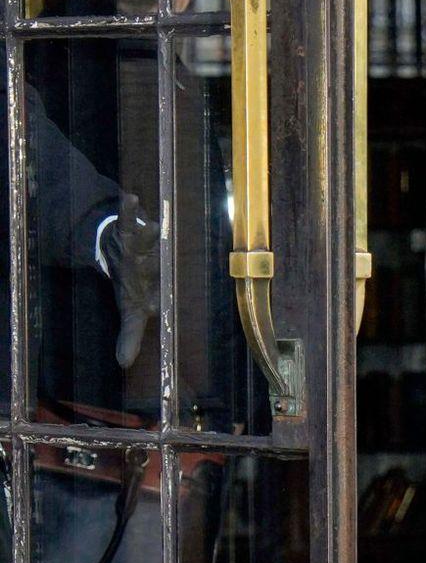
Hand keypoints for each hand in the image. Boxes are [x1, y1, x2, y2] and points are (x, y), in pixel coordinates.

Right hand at [98, 200, 160, 369]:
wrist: (126, 256)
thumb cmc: (134, 287)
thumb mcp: (131, 311)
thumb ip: (130, 336)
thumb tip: (123, 364)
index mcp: (154, 287)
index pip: (156, 297)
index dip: (154, 302)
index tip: (155, 308)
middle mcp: (155, 266)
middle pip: (157, 266)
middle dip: (161, 267)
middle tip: (164, 265)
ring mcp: (145, 247)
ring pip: (147, 241)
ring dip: (149, 234)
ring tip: (151, 227)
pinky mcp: (130, 230)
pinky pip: (128, 219)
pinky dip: (128, 209)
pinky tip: (130, 198)